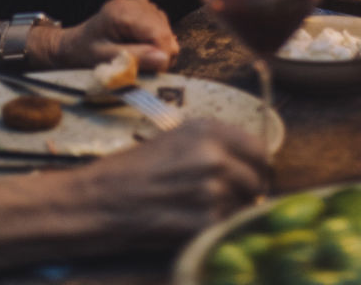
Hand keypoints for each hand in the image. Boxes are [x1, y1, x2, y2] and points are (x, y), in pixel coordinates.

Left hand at [33, 0, 178, 72]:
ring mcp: (140, 2)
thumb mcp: (105, 60)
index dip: (162, 56)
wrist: (75, 44)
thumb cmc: (84, 53)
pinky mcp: (143, 7)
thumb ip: (134, 58)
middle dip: (160, 54)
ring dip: (158, 48)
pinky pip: (161, 26)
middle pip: (164, 31)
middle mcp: (134, 2)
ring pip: (166, 29)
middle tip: (143, 68)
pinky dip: (155, 41)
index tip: (153, 73)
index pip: (158, 34)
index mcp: (122, 11)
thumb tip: (164, 59)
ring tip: (137, 57)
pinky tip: (139, 47)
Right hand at [63, 120, 267, 248]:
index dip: (256, 166)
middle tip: (224, 201)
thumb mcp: (177, 140)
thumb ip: (215, 147)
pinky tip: (190, 227)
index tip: (249, 176)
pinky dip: (214, 231)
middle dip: (246, 193)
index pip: (260, 149)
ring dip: (229, 213)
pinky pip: (226, 229)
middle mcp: (215, 156)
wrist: (101, 200)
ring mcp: (211, 191)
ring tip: (198, 212)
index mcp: (209, 129)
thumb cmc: (134, 169)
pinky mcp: (203, 223)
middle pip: (257, 181)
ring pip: (244, 208)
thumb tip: (251, 165)